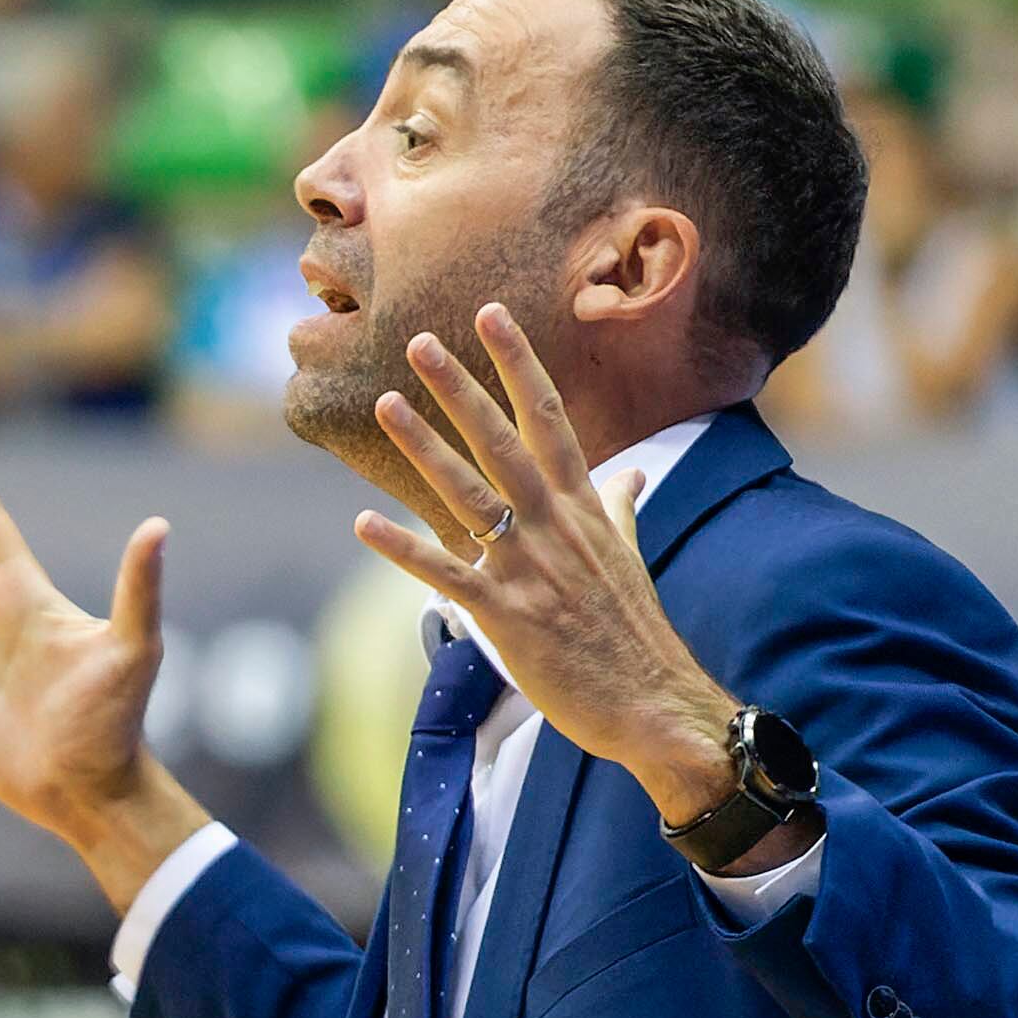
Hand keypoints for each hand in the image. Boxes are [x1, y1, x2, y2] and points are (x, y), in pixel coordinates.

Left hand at [351, 304, 736, 826]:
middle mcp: (556, 526)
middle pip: (503, 440)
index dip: (518, 364)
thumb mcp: (631, 559)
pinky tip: (364, 524)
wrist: (653, 702)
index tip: (491, 316)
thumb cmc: (635, 634)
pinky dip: (405, 548)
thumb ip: (620, 511)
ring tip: (386, 404)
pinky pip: (447, 573)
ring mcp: (531, 568)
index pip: (549, 417)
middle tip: (420, 341)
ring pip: (470, 493)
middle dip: (461, 388)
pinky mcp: (507, 616)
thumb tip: (632, 478)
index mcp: (583, 507)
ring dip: (425, 447)